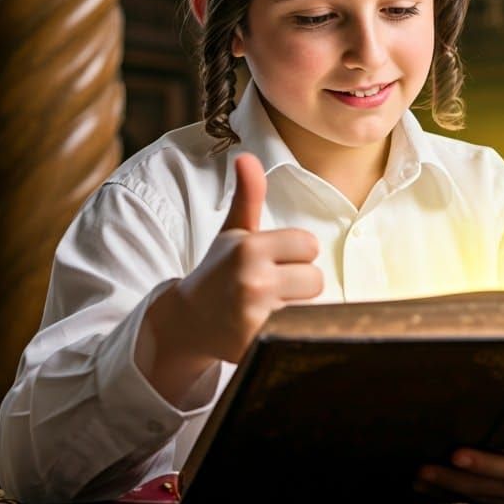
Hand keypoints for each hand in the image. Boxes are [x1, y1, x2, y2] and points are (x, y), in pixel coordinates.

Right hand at [141, 153, 322, 400]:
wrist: (188, 321)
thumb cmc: (218, 270)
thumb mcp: (233, 231)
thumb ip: (248, 195)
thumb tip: (247, 157)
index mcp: (250, 249)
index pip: (310, 244)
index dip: (295, 252)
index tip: (274, 258)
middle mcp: (253, 282)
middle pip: (315, 279)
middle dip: (298, 282)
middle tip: (270, 285)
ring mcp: (254, 318)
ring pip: (310, 307)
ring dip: (294, 307)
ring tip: (266, 305)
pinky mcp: (256, 346)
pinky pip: (297, 332)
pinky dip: (286, 330)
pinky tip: (261, 325)